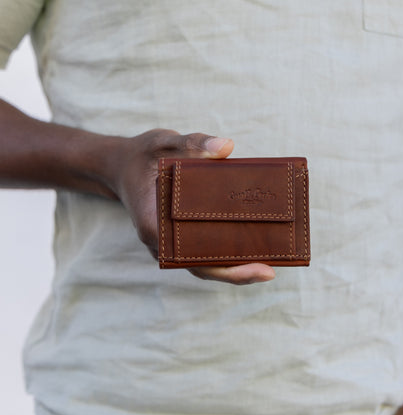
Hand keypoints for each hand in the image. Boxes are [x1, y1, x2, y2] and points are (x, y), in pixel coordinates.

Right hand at [109, 128, 275, 284]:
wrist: (120, 164)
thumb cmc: (141, 155)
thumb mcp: (162, 141)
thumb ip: (192, 142)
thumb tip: (227, 146)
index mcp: (154, 226)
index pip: (191, 258)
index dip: (223, 268)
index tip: (253, 267)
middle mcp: (161, 242)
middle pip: (201, 267)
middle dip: (236, 272)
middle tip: (270, 271)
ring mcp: (169, 242)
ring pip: (202, 263)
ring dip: (233, 266)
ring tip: (268, 263)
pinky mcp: (177, 235)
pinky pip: (201, 250)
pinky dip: (224, 252)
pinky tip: (251, 245)